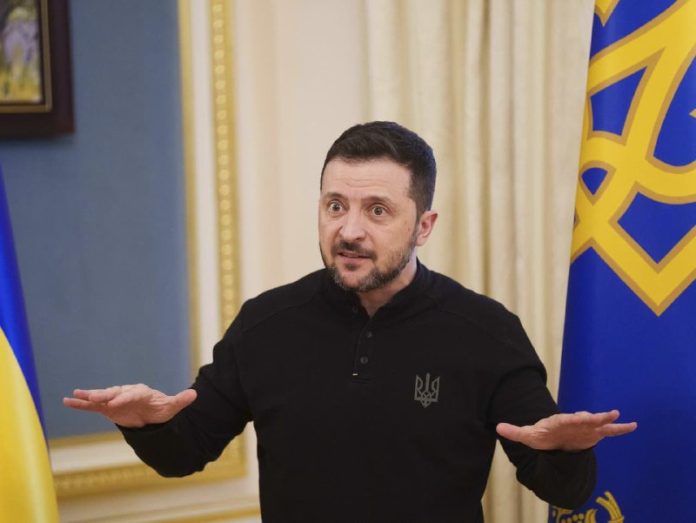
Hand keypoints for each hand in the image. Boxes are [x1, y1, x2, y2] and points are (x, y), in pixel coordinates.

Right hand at [63, 384, 196, 427]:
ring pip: (102, 397)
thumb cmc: (161, 409)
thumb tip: (194, 395)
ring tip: (75, 396)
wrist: (152, 413)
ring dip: (89, 396)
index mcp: (141, 392)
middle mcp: (126, 393)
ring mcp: (115, 399)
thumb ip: (180, 401)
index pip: (131, 394)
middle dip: (105, 395)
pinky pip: (92, 405)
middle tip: (93, 397)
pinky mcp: (107, 408)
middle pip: (114, 393)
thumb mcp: (172, 407)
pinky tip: (67, 401)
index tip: (116, 404)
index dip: (124, 398)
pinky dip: (80, 403)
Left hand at [496, 410, 636, 450]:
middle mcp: (574, 421)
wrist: (556, 438)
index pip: (565, 419)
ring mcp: (586, 426)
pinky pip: (609, 430)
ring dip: (605, 419)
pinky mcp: (595, 433)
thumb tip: (497, 427)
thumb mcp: (528, 435)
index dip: (572, 419)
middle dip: (590, 418)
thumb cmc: (543, 436)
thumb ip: (515, 432)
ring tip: (616, 415)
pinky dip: (620, 428)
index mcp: (559, 421)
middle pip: (583, 418)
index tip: (579, 417)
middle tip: (600, 415)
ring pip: (597, 423)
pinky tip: (633, 425)